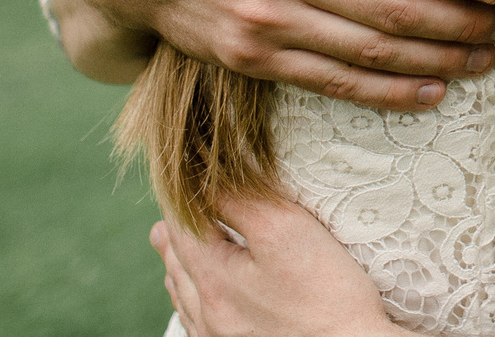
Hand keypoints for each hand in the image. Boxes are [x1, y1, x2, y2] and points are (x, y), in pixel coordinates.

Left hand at [153, 196, 391, 336]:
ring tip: (168, 246)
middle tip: (166, 212)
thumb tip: (205, 176)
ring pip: (185, 297)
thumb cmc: (328, 295)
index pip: (181, 227)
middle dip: (175, 232)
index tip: (177, 173)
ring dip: (177, 266)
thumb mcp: (285, 230)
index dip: (178, 196)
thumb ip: (239, 200)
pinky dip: (191, 299)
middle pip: (179, 264)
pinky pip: (198, 323)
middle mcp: (209, 316)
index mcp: (214, 282)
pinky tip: (195, 297)